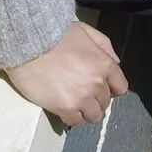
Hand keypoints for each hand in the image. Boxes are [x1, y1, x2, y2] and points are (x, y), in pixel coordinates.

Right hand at [6, 21, 128, 126]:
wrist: (30, 43)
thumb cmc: (58, 34)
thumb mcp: (86, 31)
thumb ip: (104, 46)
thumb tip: (115, 63)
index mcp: (104, 64)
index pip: (120, 87)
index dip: (112, 88)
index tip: (102, 87)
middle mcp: (96, 83)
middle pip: (105, 102)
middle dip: (96, 98)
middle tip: (83, 92)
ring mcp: (81, 98)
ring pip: (93, 116)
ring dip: (86, 111)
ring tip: (75, 103)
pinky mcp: (64, 108)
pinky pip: (74, 121)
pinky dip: (71, 117)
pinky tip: (64, 107)